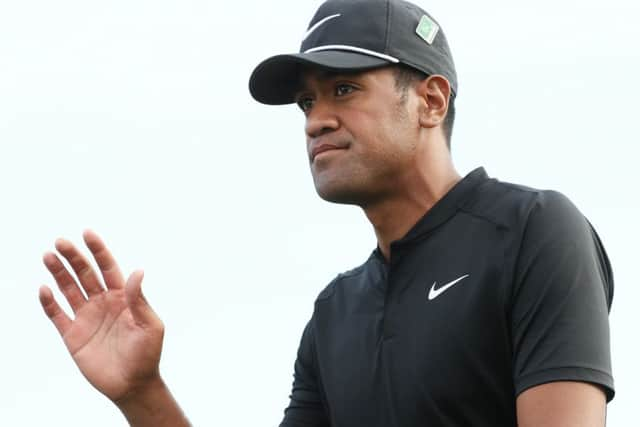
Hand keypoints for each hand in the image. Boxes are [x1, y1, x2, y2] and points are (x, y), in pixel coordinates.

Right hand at [39, 230, 163, 402]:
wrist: (133, 384)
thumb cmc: (147, 354)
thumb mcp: (150, 325)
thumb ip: (140, 299)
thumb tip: (138, 271)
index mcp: (123, 297)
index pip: (108, 268)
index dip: (98, 250)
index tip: (87, 233)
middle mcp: (103, 302)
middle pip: (85, 274)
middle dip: (74, 257)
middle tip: (61, 241)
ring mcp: (87, 317)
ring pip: (69, 289)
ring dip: (58, 273)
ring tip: (48, 256)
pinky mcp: (73, 335)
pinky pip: (57, 315)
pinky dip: (49, 302)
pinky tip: (44, 289)